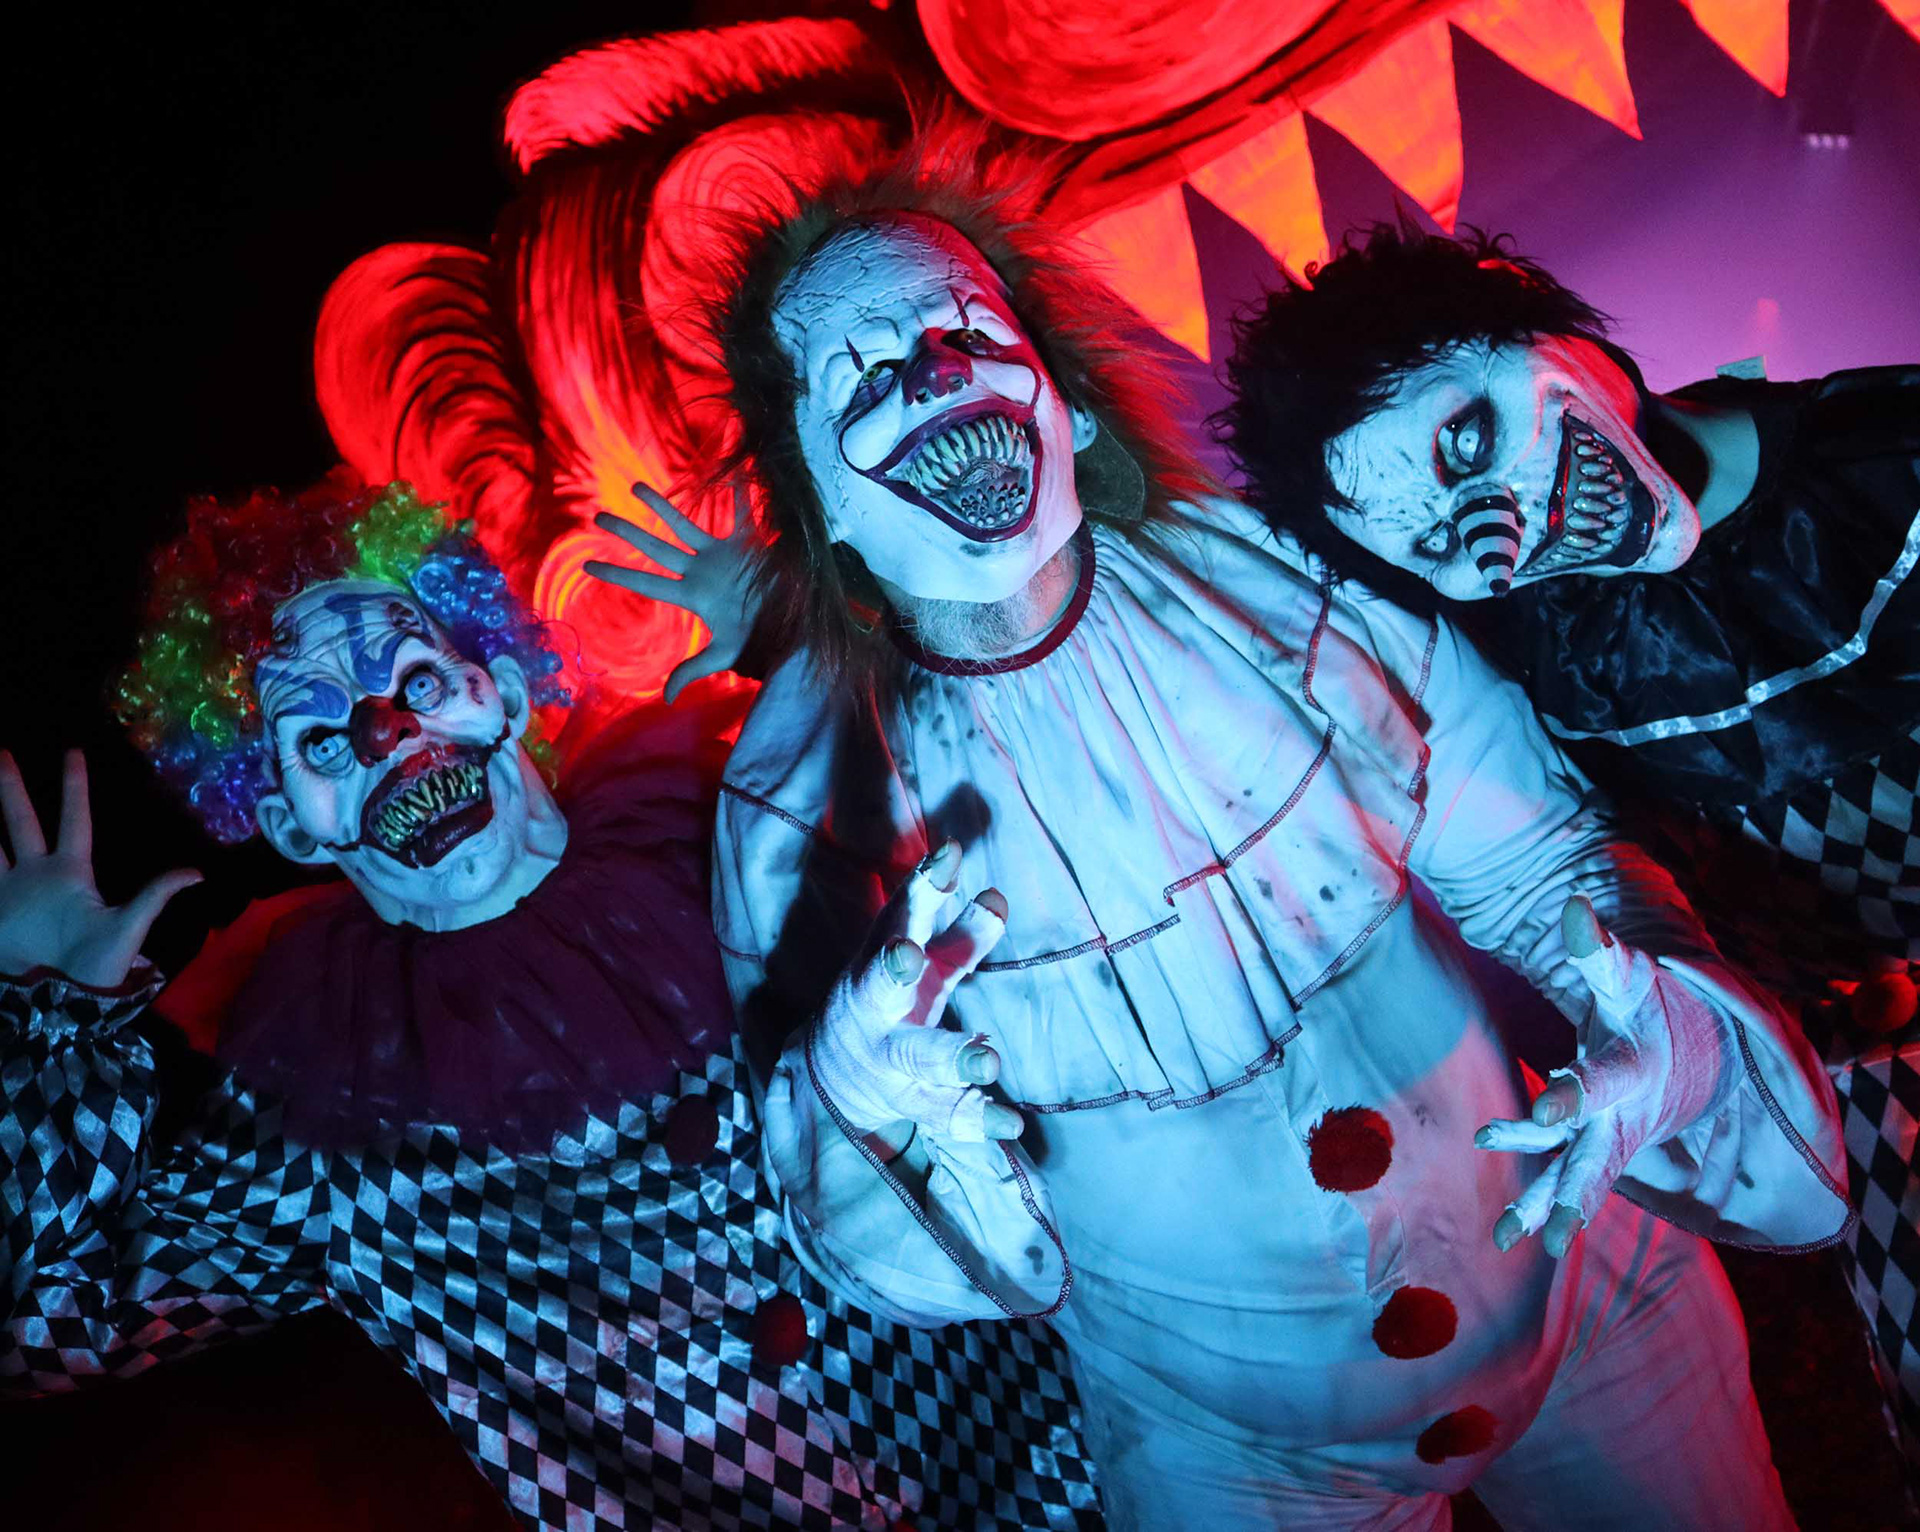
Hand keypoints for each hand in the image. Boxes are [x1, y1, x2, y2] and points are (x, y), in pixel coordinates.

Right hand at [0, 750, 201, 988]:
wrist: (60, 999)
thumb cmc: (97, 965)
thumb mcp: (129, 928)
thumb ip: (156, 896)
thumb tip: (199, 874)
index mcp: (72, 872)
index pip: (75, 819)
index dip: (74, 787)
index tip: (73, 752)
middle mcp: (38, 873)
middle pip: (21, 820)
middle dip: (11, 788)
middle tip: (3, 752)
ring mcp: (10, 890)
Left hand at [585, 480, 763, 702]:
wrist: (793, 623)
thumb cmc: (758, 638)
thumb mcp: (724, 654)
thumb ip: (693, 668)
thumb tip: (666, 699)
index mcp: (690, 594)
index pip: (646, 581)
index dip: (617, 572)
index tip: (586, 565)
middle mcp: (699, 570)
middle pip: (654, 548)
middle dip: (627, 532)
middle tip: (597, 517)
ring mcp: (720, 554)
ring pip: (683, 525)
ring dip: (661, 506)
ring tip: (635, 487)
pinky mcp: (746, 544)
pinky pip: (740, 514)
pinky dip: (739, 494)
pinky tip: (733, 473)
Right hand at [805, 841, 1022, 1144]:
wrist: (832, 1078)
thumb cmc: (891, 1001)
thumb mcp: (922, 964)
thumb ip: (960, 934)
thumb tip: (999, 897)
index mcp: (879, 961)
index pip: (899, 916)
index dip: (922, 887)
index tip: (948, 857)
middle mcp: (876, 1010)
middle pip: (880, 987)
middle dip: (895, 971)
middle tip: (910, 958)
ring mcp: (888, 1060)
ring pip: (915, 1058)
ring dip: (951, 1058)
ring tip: (990, 1060)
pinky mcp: (906, 1101)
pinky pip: (940, 1113)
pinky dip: (974, 1119)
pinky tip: (1010, 1123)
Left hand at [1475, 896, 1689, 1257]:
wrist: (1701, 1048)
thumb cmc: (1652, 1003)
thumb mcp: (1628, 975)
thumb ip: (1596, 950)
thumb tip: (1571, 907)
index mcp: (1631, 1069)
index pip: (1597, 1083)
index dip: (1572, 1095)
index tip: (1547, 1111)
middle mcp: (1623, 1115)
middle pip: (1594, 1159)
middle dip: (1570, 1195)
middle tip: (1546, 1237)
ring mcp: (1611, 1137)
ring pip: (1578, 1179)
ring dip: (1545, 1211)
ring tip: (1506, 1242)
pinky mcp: (1598, 1147)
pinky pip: (1566, 1177)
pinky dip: (1541, 1204)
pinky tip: (1503, 1230)